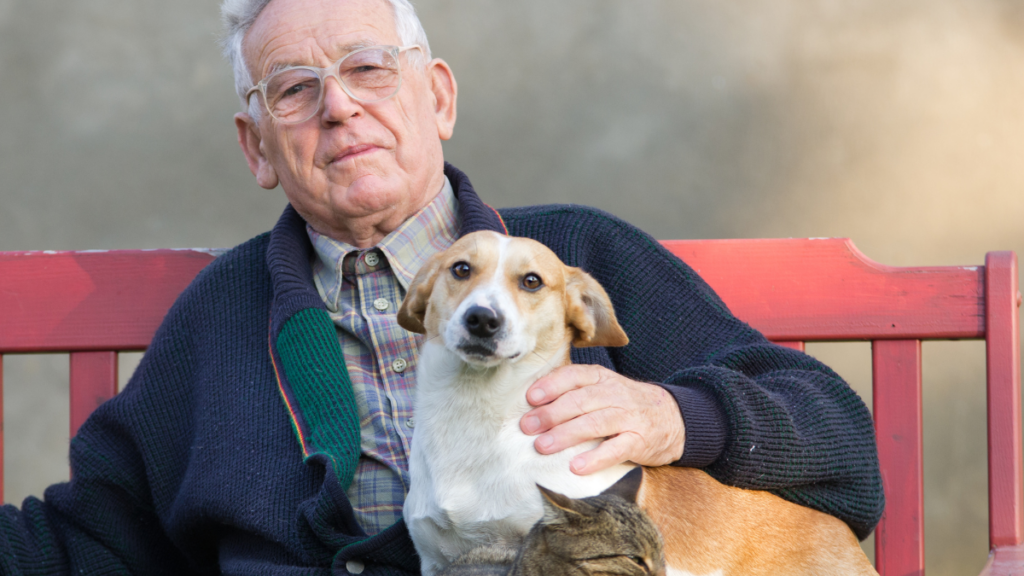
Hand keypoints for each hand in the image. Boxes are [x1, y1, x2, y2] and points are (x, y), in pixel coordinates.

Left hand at [519, 365, 684, 474]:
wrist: (675, 417)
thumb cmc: (626, 404)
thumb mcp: (604, 388)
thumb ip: (575, 392)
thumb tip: (533, 405)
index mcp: (602, 378)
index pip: (574, 376)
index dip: (551, 386)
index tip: (530, 398)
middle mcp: (615, 394)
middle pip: (580, 401)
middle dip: (550, 414)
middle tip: (527, 427)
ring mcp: (629, 417)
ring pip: (594, 423)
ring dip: (566, 435)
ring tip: (543, 446)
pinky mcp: (640, 441)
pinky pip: (616, 449)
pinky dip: (595, 458)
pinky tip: (576, 467)